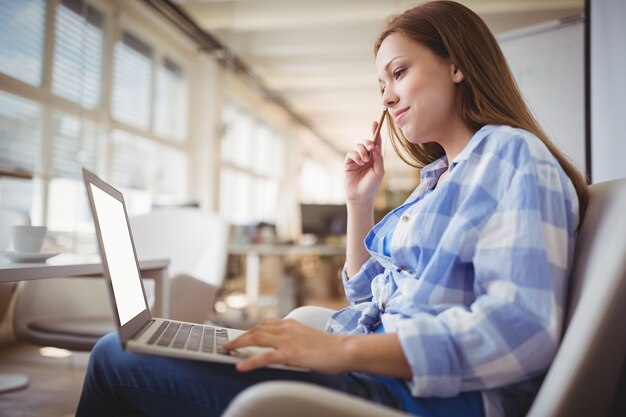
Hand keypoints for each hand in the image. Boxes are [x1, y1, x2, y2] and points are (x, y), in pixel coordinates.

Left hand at [224, 319, 349, 372]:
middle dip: (240, 336)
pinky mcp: (290, 354)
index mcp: (292, 324)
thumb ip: (294, 339)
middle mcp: (287, 328)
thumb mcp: (308, 338)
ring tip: (228, 349)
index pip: (265, 324)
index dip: (250, 330)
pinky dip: (250, 361)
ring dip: (239, 343)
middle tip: (228, 343)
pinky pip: (265, 357)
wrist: (345, 349)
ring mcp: (288, 340)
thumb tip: (283, 348)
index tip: (240, 335)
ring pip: (256, 339)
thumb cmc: (331, 348)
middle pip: (256, 329)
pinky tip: (240, 365)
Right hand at [344, 121, 384, 202]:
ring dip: (362, 151)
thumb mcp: (379, 171)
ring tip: (365, 161)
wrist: (360, 196)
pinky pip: (351, 153)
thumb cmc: (371, 185)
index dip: (376, 132)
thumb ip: (378, 158)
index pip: (376, 142)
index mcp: (376, 157)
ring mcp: (357, 159)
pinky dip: (356, 156)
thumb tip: (374, 147)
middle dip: (368, 142)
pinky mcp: (349, 162)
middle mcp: (366, 156)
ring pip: (358, 146)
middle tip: (371, 149)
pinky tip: (359, 162)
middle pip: (366, 142)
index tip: (376, 122)